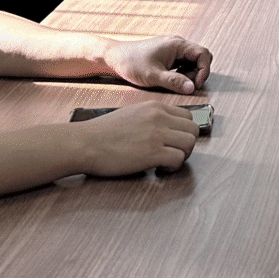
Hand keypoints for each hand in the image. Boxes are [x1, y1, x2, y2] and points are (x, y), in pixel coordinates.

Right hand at [71, 100, 199, 175]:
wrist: (85, 143)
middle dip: (186, 145)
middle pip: (192, 130)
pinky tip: (158, 170)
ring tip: (165, 163)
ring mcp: (157, 134)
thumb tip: (164, 130)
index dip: (183, 132)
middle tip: (172, 155)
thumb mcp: (132, 114)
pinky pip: (178, 159)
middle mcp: (159, 117)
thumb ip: (151, 118)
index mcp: (155, 107)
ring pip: (189, 144)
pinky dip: (172, 168)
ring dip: (181, 156)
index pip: (187, 116)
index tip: (173, 142)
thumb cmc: (102, 132)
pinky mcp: (152, 153)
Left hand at [103, 34, 211, 92]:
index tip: (196, 84)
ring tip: (175, 83)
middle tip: (187, 85)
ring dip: (189, 74)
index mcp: (177, 44)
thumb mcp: (153, 75)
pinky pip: (183, 64)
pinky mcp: (168, 56)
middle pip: (200, 57)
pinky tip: (170, 80)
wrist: (115, 58)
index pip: (203, 54)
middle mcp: (177, 44)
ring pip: (192, 62)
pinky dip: (182, 74)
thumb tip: (191, 88)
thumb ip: (174, 82)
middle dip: (198, 73)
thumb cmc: (131, 63)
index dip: (204, 70)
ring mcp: (173, 50)